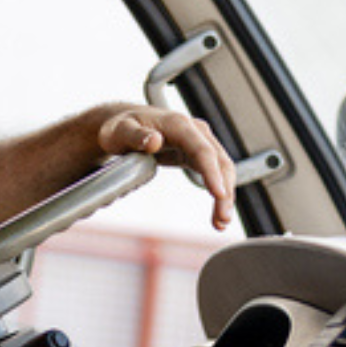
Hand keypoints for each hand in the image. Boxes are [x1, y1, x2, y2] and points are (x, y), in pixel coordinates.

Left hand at [94, 105, 236, 229]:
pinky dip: (218, 192)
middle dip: (224, 190)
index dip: (212, 172)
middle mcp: (194, 131)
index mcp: (178, 124)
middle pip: (219, 161)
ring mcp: (199, 142)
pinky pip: (214, 173)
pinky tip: (216, 213)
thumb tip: (154, 141)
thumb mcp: (120, 131)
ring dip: (225, 195)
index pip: (201, 150)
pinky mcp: (197, 154)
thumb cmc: (121, 127)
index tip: (219, 194)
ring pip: (222, 168)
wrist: (124, 124)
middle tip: (222, 219)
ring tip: (220, 222)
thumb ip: (135, 136)